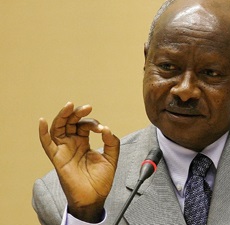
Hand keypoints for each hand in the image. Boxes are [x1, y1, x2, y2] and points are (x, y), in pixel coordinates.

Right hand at [39, 102, 119, 222]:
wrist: (94, 198)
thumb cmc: (101, 180)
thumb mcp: (111, 158)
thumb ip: (112, 143)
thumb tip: (107, 129)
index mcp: (83, 142)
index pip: (84, 125)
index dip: (93, 123)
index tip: (102, 130)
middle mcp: (72, 144)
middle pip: (70, 122)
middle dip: (77, 112)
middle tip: (87, 107)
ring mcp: (64, 150)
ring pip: (58, 128)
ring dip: (63, 116)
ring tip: (69, 106)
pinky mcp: (58, 158)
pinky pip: (47, 144)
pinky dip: (43, 133)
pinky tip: (43, 121)